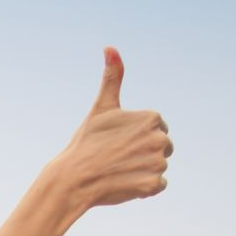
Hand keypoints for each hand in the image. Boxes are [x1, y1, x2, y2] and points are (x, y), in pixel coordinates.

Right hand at [45, 47, 173, 211]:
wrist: (73, 179)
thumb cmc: (86, 142)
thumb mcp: (101, 107)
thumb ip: (112, 77)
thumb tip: (110, 47)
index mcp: (152, 118)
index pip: (156, 129)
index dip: (136, 136)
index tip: (118, 141)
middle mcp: (160, 138)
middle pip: (162, 148)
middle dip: (143, 153)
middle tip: (117, 157)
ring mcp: (157, 163)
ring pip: (157, 167)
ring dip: (142, 170)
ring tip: (119, 170)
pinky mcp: (153, 185)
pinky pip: (157, 186)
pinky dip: (143, 188)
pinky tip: (124, 183)